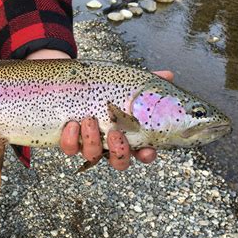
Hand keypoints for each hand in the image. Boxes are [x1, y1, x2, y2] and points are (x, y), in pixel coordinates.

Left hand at [60, 70, 174, 170]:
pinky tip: (72, 124)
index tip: (146, 150)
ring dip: (93, 140)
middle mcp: (108, 144)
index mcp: (127, 134)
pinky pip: (69, 148)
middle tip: (115, 134)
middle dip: (119, 152)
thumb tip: (168, 75)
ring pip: (92, 155)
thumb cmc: (102, 88)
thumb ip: (145, 83)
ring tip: (89, 120)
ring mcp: (88, 144)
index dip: (146, 155)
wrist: (70, 83)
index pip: (142, 152)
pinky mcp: (69, 140)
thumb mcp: (124, 84)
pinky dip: (71, 139)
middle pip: (118, 162)